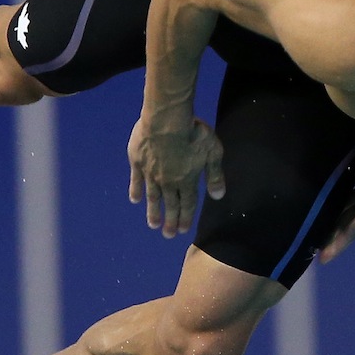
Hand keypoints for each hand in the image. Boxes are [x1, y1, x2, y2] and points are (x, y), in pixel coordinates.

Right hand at [127, 115, 225, 237]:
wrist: (166, 119)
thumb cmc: (193, 133)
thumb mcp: (213, 152)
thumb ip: (215, 175)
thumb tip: (218, 196)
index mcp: (187, 180)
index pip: (188, 203)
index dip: (186, 217)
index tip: (182, 230)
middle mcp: (168, 181)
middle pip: (170, 204)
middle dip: (170, 221)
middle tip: (168, 235)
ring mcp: (151, 173)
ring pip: (153, 197)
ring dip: (153, 211)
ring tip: (153, 224)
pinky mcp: (137, 161)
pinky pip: (136, 181)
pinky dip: (136, 191)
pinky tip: (135, 200)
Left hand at [319, 125, 354, 262]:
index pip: (351, 231)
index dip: (338, 245)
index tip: (322, 260)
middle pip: (344, 223)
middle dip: (332, 237)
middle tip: (312, 250)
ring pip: (343, 208)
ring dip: (332, 219)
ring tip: (316, 230)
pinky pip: (345, 189)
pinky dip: (336, 198)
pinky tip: (325, 201)